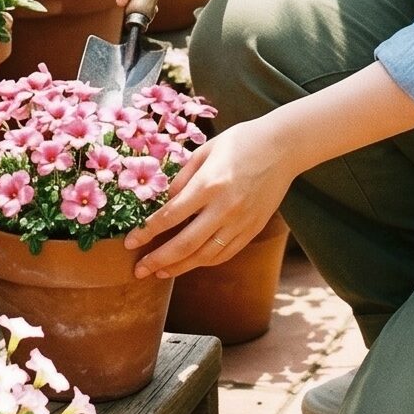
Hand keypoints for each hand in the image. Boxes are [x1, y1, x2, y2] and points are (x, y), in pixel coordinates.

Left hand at [127, 118, 295, 278]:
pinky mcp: (253, 229)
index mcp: (209, 184)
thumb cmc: (241, 141)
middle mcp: (225, 207)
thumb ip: (183, 178)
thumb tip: (165, 202)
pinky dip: (205, 262)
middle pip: (185, 244)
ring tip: (159, 272)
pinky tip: (190, 263)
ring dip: (179, 267)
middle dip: (158, 259)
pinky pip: (225, 253)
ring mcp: (241, 221)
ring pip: (205, 255)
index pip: (171, 216)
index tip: (130, 242)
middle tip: (138, 270)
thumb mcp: (206, 150)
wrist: (283, 147)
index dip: (147, 232)